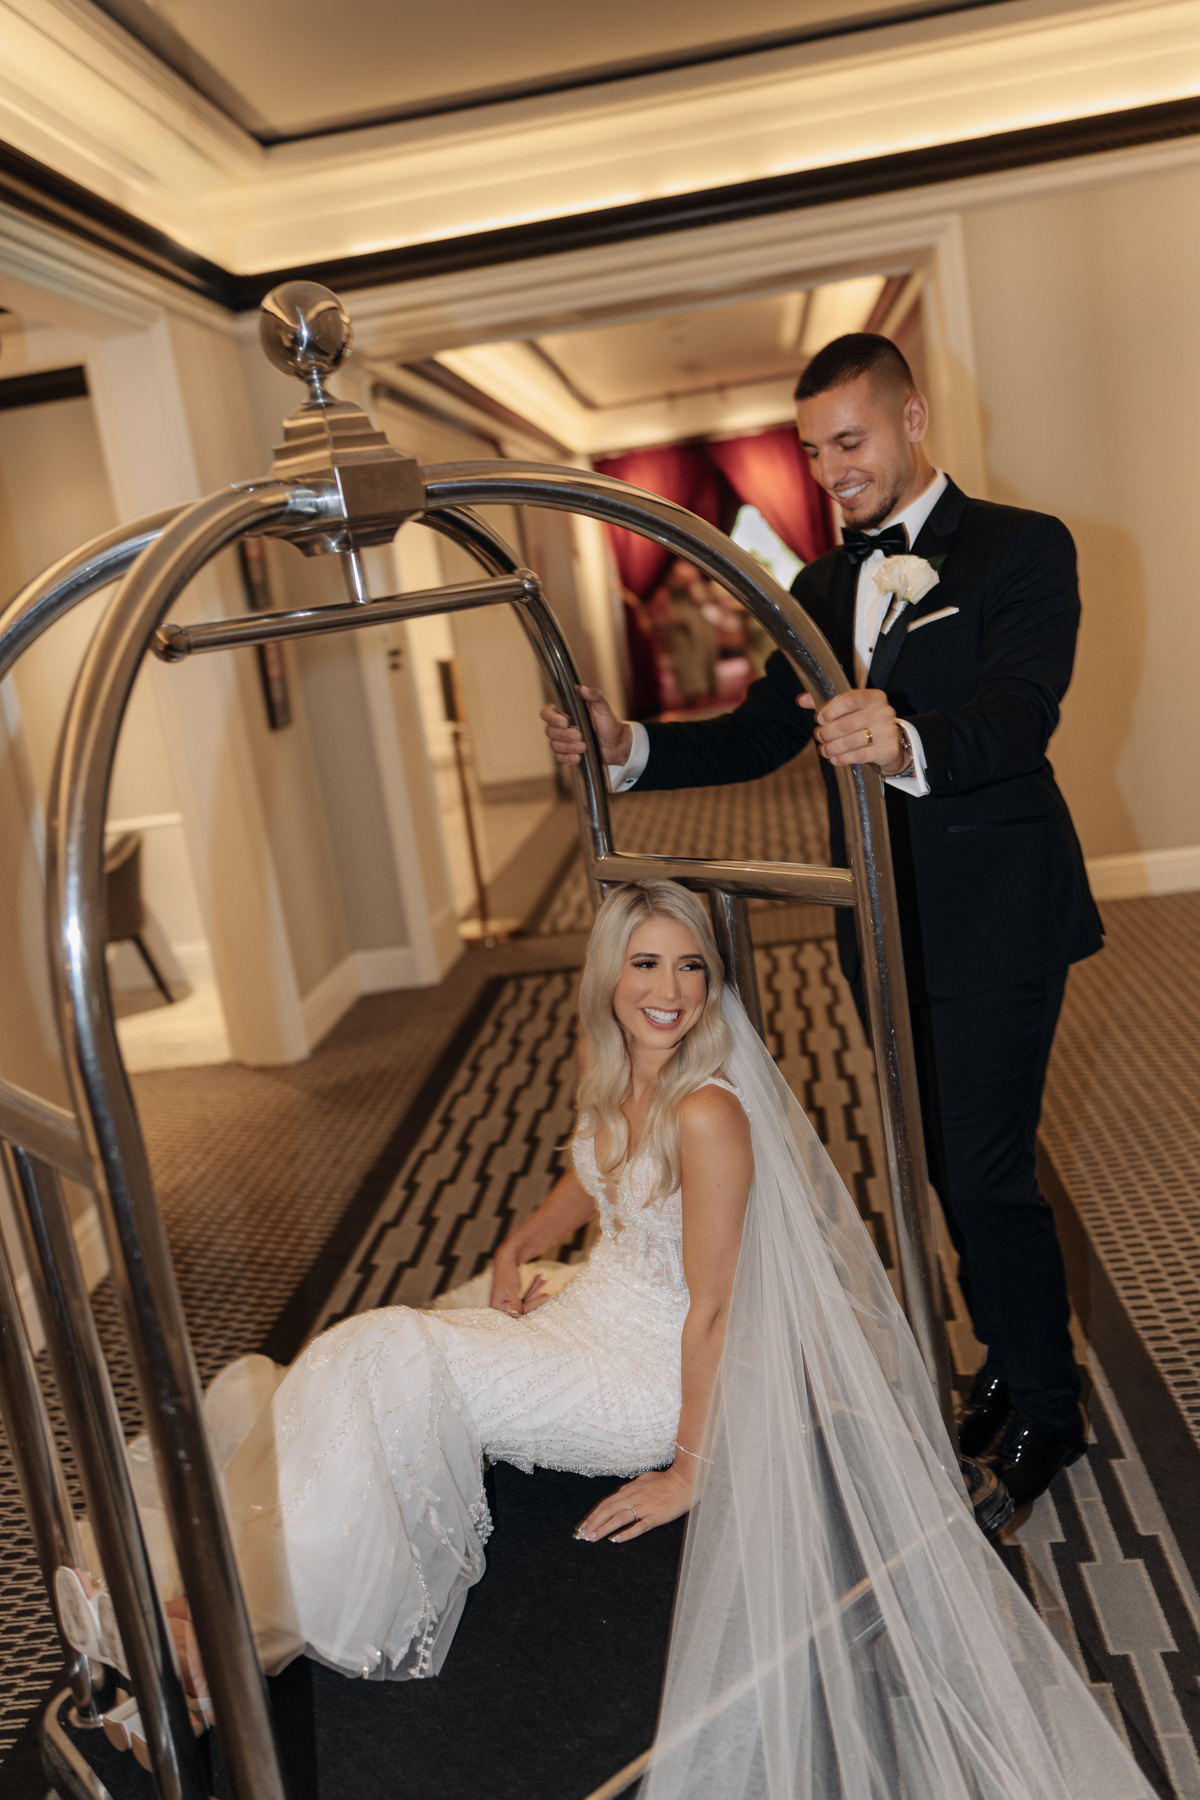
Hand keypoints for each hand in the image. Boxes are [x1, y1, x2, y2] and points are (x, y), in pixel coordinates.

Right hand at [489, 1256, 550, 1317]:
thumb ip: (515, 1304)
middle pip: (522, 1305)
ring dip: (535, 1289)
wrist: (505, 1258)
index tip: (545, 1296)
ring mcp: (507, 1300)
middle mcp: (501, 1305)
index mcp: (497, 1305)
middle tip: (546, 1283)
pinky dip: (531, 1288)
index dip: (533, 1303)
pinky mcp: (511, 1296)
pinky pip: (523, 1295)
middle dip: (535, 1294)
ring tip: (544, 1280)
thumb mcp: (513, 1290)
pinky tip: (539, 1280)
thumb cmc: (508, 1273)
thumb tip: (516, 1316)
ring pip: (525, 1299)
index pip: (518, 1310)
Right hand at [540, 686, 632, 766]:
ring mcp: (564, 741)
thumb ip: (595, 696)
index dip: (551, 717)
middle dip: (564, 735)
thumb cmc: (609, 724)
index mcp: (568, 712)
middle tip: (580, 735)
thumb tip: (583, 688)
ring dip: (568, 747)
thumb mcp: (603, 708)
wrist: (617, 744)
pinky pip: (559, 757)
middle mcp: (563, 726)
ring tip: (584, 746)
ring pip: (554, 745)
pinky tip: (578, 757)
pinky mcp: (568, 753)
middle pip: (550, 731)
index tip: (564, 722)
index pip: (548, 712)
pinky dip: (567, 758)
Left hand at [574, 1462, 693, 1543]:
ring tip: (592, 1538)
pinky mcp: (655, 1516)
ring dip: (603, 1528)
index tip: (583, 1525)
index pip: (606, 1503)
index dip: (593, 1515)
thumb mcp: (644, 1479)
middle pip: (608, 1511)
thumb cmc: (666, 1480)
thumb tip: (619, 1493)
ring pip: (618, 1518)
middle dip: (593, 1523)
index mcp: (630, 1489)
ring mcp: (644, 1507)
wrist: (685, 1481)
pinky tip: (615, 1540)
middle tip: (581, 1535)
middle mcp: (633, 1497)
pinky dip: (626, 1533)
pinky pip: (638, 1526)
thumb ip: (631, 1487)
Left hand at [798, 689, 907, 774]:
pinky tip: (834, 759)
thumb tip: (801, 700)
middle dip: (827, 732)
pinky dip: (843, 758)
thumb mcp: (850, 710)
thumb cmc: (865, 724)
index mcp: (874, 697)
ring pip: (852, 741)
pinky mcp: (888, 750)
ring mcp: (888, 731)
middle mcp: (883, 712)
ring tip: (823, 750)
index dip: (831, 710)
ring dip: (832, 747)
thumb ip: (826, 703)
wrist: (891, 745)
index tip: (819, 719)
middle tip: (819, 737)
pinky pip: (860, 755)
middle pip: (847, 723)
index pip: (850, 700)